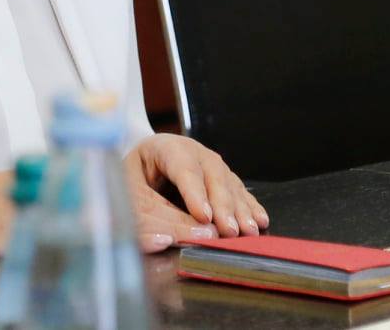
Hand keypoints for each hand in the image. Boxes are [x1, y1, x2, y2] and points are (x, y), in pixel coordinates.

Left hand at [126, 133, 267, 252]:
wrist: (137, 170)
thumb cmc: (132, 183)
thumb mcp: (131, 199)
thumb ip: (147, 219)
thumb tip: (167, 241)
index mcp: (163, 147)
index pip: (182, 167)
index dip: (194, 193)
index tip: (204, 217)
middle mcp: (192, 150)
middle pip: (212, 174)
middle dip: (223, 204)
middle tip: (230, 230)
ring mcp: (208, 161)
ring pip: (228, 182)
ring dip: (240, 208)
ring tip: (248, 231)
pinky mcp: (219, 177)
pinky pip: (238, 190)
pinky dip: (249, 206)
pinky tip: (259, 219)